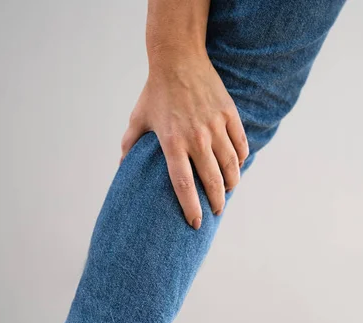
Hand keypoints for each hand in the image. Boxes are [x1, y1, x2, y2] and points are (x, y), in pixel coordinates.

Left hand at [120, 53, 248, 229]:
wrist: (178, 59)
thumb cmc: (154, 92)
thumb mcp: (138, 119)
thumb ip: (130, 146)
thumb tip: (121, 168)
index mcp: (172, 143)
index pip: (184, 185)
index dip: (191, 208)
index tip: (196, 223)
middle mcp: (196, 138)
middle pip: (213, 181)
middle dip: (217, 203)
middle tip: (217, 212)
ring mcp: (215, 126)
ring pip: (232, 166)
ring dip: (232, 184)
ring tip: (228, 192)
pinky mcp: (229, 115)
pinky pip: (241, 145)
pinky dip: (241, 160)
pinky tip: (236, 166)